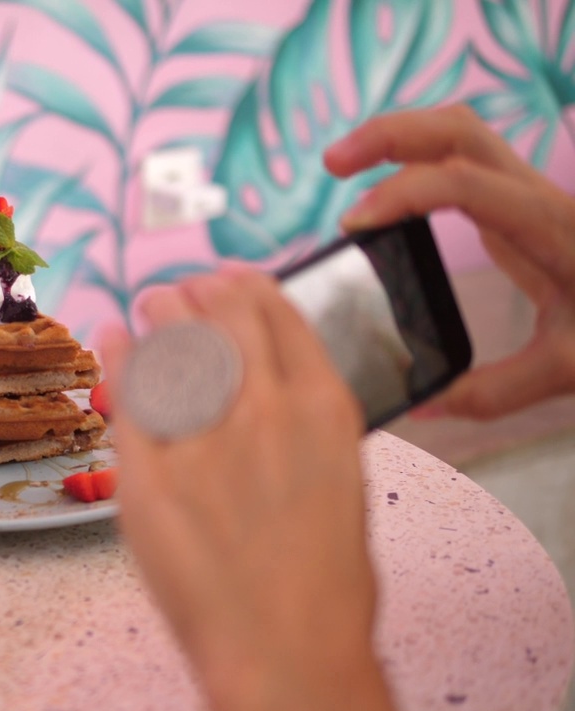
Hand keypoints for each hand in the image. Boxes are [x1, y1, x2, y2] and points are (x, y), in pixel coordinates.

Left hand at [103, 267, 394, 710]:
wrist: (285, 648)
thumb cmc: (325, 585)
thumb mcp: (340, 483)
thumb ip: (304, 429)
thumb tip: (276, 395)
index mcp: (323, 408)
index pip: (280, 316)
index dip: (249, 288)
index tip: (232, 280)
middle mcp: (263, 406)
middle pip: (222, 318)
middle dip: (198, 294)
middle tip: (180, 291)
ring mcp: (203, 435)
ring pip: (173, 344)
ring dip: (160, 315)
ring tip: (151, 305)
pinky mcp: (148, 471)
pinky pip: (126, 396)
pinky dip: (119, 357)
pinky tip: (114, 336)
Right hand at [324, 104, 574, 418]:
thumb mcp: (567, 371)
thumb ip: (492, 391)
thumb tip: (420, 407)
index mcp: (549, 227)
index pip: (462, 183)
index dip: (401, 194)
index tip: (354, 225)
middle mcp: (538, 196)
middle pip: (458, 130)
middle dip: (389, 135)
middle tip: (333, 164)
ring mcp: (529, 193)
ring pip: (459, 131)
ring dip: (398, 136)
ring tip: (345, 165)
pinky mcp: (519, 202)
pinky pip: (461, 156)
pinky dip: (415, 157)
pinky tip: (385, 188)